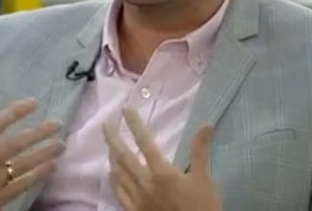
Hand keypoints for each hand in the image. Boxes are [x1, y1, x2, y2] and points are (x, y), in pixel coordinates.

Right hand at [0, 97, 64, 210]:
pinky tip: (52, 165)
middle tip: (57, 123)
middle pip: (16, 143)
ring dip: (45, 152)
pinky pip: (23, 184)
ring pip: (24, 163)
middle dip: (39, 132)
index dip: (16, 112)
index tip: (33, 103)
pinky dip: (39, 174)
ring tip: (61, 143)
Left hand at [103, 108, 220, 210]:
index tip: (126, 110)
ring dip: (111, 157)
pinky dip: (113, 180)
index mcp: (162, 173)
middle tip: (106, 124)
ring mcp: (137, 199)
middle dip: (113, 138)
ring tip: (108, 145)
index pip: (144, 142)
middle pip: (123, 156)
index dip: (134, 124)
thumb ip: (200, 150)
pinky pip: (119, 193)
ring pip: (118, 174)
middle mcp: (145, 183)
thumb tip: (206, 124)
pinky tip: (112, 174)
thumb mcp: (204, 179)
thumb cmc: (202, 207)